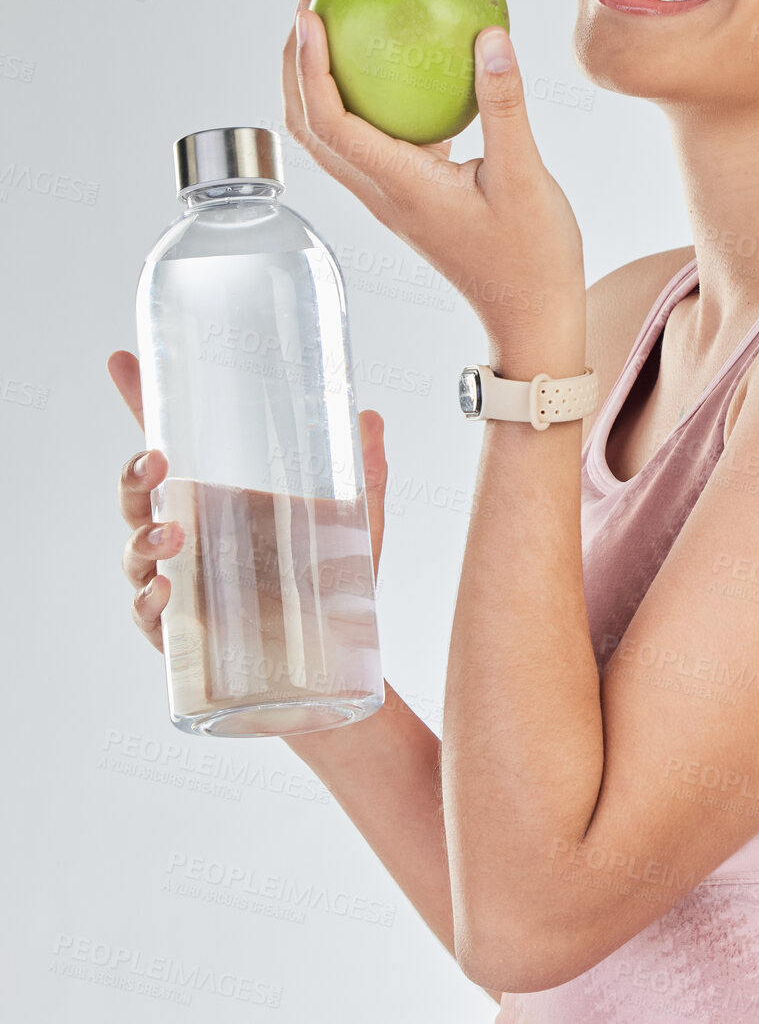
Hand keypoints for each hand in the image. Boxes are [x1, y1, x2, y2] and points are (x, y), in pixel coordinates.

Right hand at [106, 350, 389, 650]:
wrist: (339, 664)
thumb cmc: (337, 586)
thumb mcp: (357, 522)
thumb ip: (366, 472)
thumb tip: (371, 417)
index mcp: (220, 495)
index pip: (171, 442)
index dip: (141, 402)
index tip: (121, 359)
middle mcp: (193, 533)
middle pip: (138, 494)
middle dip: (133, 475)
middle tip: (155, 463)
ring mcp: (182, 581)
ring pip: (135, 551)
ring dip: (141, 538)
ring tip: (172, 535)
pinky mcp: (181, 634)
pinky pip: (147, 614)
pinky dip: (146, 601)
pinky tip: (163, 591)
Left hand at [282, 0, 584, 348]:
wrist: (530, 313)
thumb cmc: (531, 255)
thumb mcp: (525, 175)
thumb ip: (504, 104)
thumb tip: (489, 36)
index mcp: (400, 187)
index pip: (331, 121)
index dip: (309, 64)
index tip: (310, 13)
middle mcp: (382, 193)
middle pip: (308, 127)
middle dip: (294, 65)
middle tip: (309, 7)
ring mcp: (391, 198)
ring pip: (330, 138)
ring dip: (316, 84)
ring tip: (334, 32)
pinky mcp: (408, 198)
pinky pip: (366, 143)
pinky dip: (360, 102)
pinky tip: (395, 73)